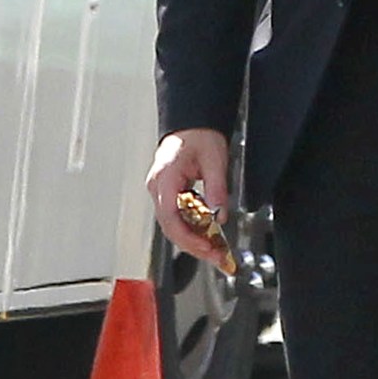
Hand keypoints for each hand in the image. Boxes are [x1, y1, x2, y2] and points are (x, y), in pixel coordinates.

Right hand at [146, 128, 230, 266]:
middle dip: (194, 245)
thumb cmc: (200, 135)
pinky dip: (192, 227)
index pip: (171, 219)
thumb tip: (219, 214)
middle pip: (171, 227)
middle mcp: (157, 187)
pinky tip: (207, 233)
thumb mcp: (215, 160)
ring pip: (174, 224)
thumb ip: (217, 188)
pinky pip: (177, 216)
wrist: (193, 122)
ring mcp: (160, 191)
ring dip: (193, 238)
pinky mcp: (168, 192)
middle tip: (216, 256)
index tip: (207, 248)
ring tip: (215, 249)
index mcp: (165, 179)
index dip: (189, 238)